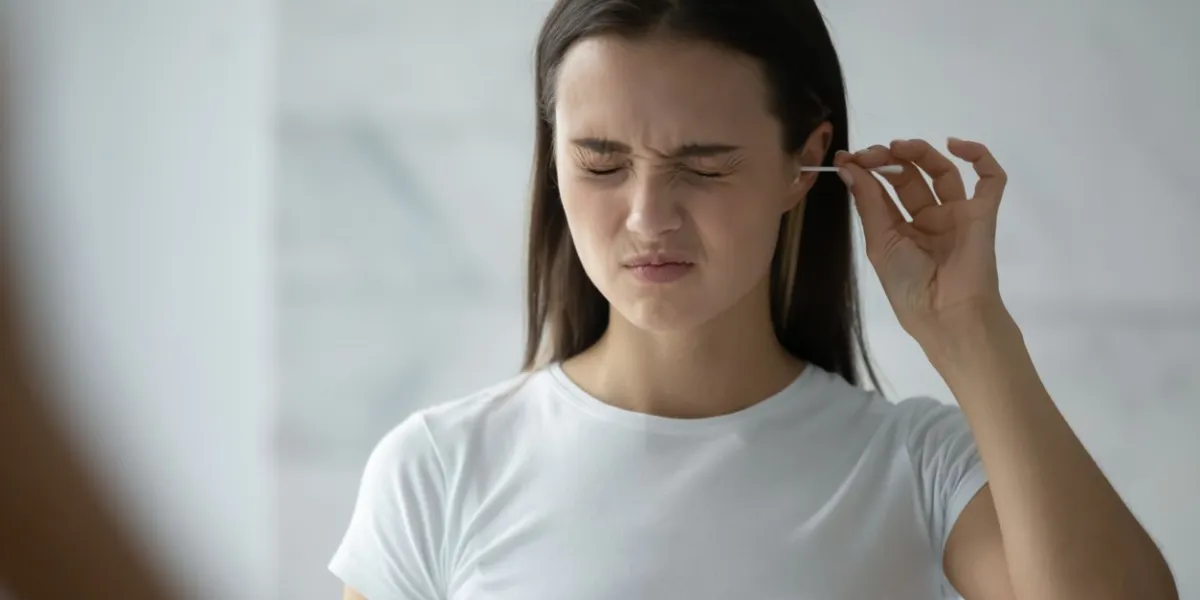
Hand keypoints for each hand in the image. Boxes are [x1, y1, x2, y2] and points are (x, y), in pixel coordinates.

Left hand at [833, 138, 1007, 340]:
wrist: (947, 314)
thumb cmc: (908, 286)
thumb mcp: (880, 243)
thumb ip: (868, 203)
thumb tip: (847, 167)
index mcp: (899, 230)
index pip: (883, 191)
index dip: (867, 171)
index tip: (848, 157)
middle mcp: (927, 220)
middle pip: (910, 177)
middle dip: (889, 160)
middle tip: (872, 153)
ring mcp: (956, 215)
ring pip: (943, 172)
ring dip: (921, 153)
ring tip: (900, 147)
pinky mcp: (982, 214)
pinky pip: (991, 180)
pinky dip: (980, 157)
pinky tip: (956, 145)